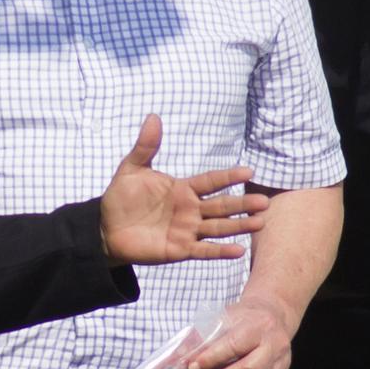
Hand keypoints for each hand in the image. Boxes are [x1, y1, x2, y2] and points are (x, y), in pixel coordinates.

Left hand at [100, 114, 268, 264]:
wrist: (106, 227)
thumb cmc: (121, 197)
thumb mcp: (132, 169)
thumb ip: (146, 147)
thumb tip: (153, 117)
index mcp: (183, 189)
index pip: (211, 181)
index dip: (228, 177)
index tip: (248, 171)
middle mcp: (190, 209)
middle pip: (221, 205)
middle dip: (242, 204)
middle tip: (264, 202)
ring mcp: (187, 230)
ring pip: (218, 227)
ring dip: (238, 226)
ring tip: (259, 223)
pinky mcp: (179, 249)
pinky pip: (203, 250)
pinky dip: (220, 251)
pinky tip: (238, 250)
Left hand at [187, 298, 291, 368]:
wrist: (272, 316)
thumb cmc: (243, 317)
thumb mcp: (222, 318)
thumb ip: (200, 337)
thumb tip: (179, 358)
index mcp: (258, 326)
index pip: (233, 346)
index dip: (210, 359)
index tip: (192, 366)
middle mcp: (274, 347)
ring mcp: (281, 366)